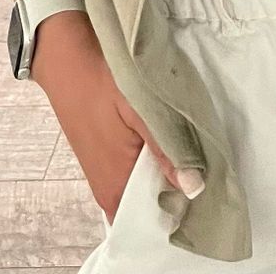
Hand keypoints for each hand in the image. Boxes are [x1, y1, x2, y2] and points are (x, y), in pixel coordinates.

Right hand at [30, 12, 203, 219]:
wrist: (65, 55)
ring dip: (165, 168)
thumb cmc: (100, 81)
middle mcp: (108, 191)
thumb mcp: (138, 110)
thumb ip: (166, 149)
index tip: (210, 186)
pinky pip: (133, 169)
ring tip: (186, 146)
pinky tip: (161, 137)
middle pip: (153, 202)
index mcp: (116, 190)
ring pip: (145, 183)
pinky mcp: (103, 157)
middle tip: (203, 160)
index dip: (186, 205)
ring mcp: (104, 174)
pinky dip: (150, 158)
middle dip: (178, 184)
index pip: (158, 220)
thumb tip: (196, 188)